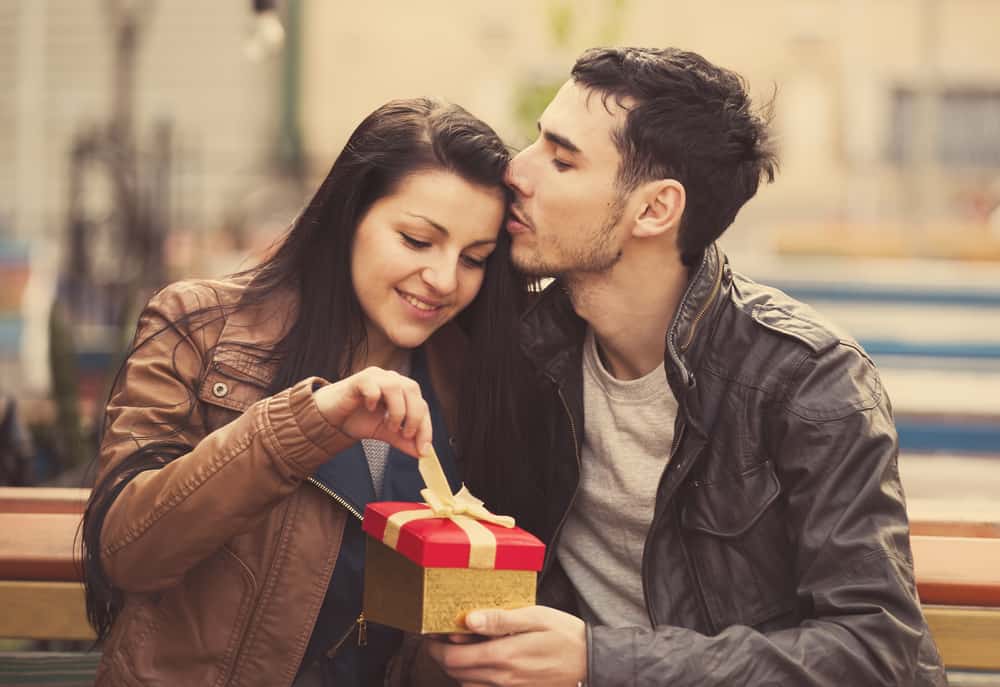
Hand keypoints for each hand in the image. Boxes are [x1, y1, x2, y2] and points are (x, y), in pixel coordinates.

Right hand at [313, 367, 431, 457]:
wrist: (329, 417)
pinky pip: (372, 385)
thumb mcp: (384, 432)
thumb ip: (402, 439)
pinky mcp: (358, 379)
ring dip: (397, 410)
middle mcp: (391, 379)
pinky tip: (370, 409)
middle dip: (414, 416)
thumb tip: (422, 453)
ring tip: (389, 426)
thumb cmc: (357, 419)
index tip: (424, 449)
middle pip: (413, 389)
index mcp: (401, 390)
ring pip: (395, 385)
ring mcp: (375, 376)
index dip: (426, 426)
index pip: (421, 404)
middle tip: (406, 435)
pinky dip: (374, 398)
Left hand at [425, 606, 585, 685]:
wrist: (591, 661)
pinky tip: (479, 662)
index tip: (430, 634)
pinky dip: (473, 678)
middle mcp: (502, 677)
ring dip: (456, 667)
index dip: (435, 649)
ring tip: (458, 646)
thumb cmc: (565, 634)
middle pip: (456, 673)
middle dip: (441, 657)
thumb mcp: (535, 617)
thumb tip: (469, 620)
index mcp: (504, 656)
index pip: (454, 659)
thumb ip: (500, 620)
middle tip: (439, 638)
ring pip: (467, 684)